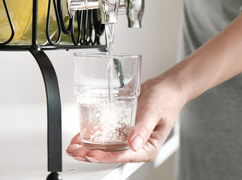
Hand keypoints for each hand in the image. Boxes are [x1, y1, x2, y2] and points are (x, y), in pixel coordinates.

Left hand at [66, 77, 183, 162]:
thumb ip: (143, 128)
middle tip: (76, 152)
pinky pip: (107, 133)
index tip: (93, 154)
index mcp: (148, 146)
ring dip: (90, 146)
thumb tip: (133, 144)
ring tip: (74, 146)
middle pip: (112, 153)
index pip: (125, 155)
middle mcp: (137, 144)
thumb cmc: (166, 99)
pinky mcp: (123, 126)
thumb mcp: (154, 111)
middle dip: (93, 154)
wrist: (165, 86)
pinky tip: (81, 134)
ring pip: (107, 145)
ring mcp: (129, 136)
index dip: (107, 156)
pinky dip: (94, 134)